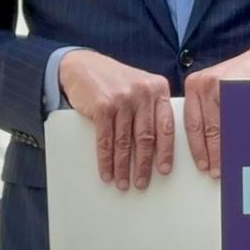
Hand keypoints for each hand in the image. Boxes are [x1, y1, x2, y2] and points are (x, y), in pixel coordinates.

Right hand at [59, 49, 175, 190]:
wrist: (83, 65)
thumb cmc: (115, 82)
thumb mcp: (140, 88)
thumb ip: (152, 109)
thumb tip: (160, 147)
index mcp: (159, 89)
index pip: (167, 126)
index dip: (166, 151)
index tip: (165, 171)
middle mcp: (144, 93)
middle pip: (147, 137)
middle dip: (144, 165)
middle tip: (142, 184)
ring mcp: (123, 99)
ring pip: (125, 142)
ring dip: (123, 167)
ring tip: (123, 184)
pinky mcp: (103, 106)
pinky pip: (106, 139)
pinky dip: (106, 159)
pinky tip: (106, 173)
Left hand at [183, 42, 249, 178]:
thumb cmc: (241, 76)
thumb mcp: (216, 89)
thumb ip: (207, 111)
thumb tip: (202, 145)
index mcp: (195, 86)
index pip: (193, 125)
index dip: (198, 148)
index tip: (202, 164)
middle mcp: (206, 84)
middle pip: (209, 129)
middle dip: (213, 153)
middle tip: (216, 171)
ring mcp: (226, 84)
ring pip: (225, 126)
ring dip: (228, 147)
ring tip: (232, 162)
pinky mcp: (245, 87)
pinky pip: (242, 119)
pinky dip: (244, 135)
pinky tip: (245, 146)